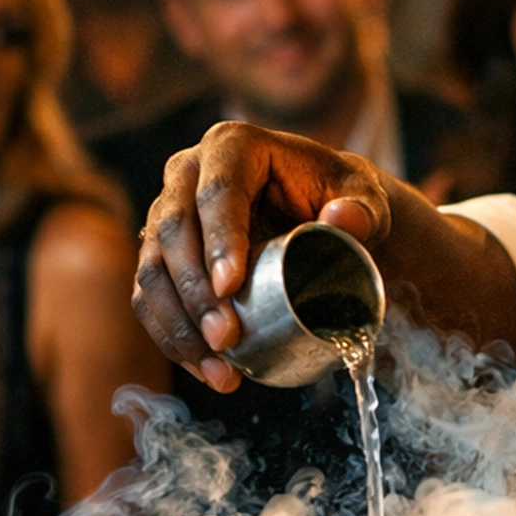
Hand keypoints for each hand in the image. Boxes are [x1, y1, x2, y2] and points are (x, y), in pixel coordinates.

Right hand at [133, 122, 389, 390]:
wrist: (324, 215)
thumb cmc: (343, 200)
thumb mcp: (364, 200)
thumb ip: (364, 209)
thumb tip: (344, 220)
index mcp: (233, 146)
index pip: (217, 192)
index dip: (218, 240)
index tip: (231, 287)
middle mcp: (187, 173)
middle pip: (173, 231)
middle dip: (194, 293)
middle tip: (226, 338)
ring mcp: (167, 212)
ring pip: (152, 270)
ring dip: (178, 326)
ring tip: (219, 368)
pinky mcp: (161, 254)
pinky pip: (151, 298)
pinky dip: (172, 338)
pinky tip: (204, 369)